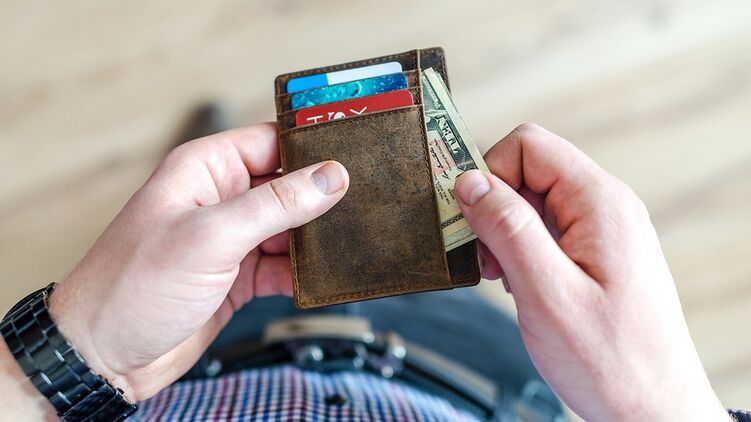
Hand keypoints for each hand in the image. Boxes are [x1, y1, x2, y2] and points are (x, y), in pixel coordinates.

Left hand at [46, 124, 348, 401]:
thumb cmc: (131, 288)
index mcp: (205, 170)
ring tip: (347, 244)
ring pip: (290, 228)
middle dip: (321, 197)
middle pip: (287, 186)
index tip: (353, 155)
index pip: (271, 141)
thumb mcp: (210, 237)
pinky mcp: (238, 276)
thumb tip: (329, 176)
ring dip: (314, 240)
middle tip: (361, 204)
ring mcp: (230, 239)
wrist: (104, 357)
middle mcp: (220, 199)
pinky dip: (301, 274)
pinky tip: (318, 279)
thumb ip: (275, 205)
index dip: (312, 147)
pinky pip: (282, 266)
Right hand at [454, 124, 728, 420]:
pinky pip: (546, 230)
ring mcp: (601, 230)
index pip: (528, 145)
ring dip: (504, 232)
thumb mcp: (546, 291)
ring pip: (532, 201)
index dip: (488, 172)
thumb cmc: (610, 360)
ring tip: (504, 278)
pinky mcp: (595, 254)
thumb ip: (507, 228)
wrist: (651, 410)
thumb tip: (469, 180)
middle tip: (486, 259)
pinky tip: (520, 284)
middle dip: (493, 207)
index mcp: (599, 202)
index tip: (467, 217)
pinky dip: (520, 250)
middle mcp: (604, 206)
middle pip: (528, 170)